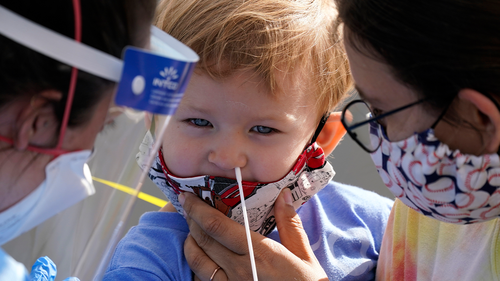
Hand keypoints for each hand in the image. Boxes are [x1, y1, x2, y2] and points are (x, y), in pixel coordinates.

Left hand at [181, 188, 327, 280]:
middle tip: (188, 208)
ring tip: (192, 233)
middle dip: (191, 221)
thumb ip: (290, 224)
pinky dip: (196, 268)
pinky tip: (203, 260)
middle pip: (202, 240)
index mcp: (258, 253)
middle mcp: (239, 270)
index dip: (198, 209)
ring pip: (196, 262)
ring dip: (190, 244)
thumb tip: (283, 195)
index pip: (217, 226)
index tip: (188, 197)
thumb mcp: (305, 256)